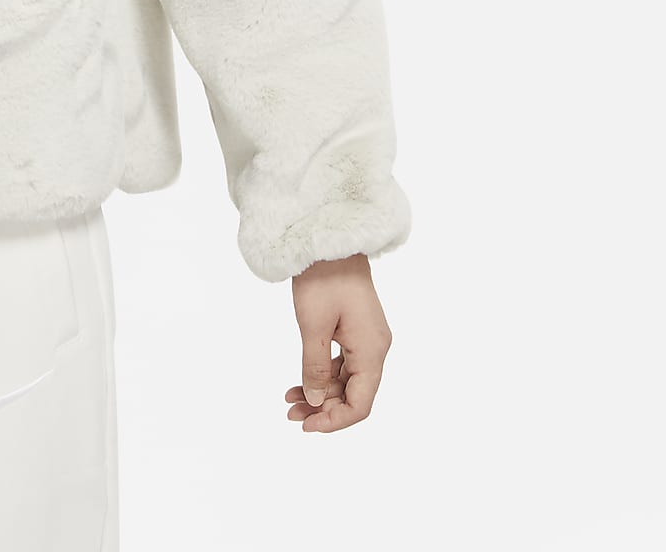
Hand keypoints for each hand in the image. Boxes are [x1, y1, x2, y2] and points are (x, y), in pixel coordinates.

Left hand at [284, 252, 391, 432]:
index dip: (336, 420)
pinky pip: (342, 362)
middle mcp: (375, 348)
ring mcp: (366, 338)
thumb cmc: (322, 278)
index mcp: (373, 350)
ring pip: (346, 379)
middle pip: (354, 394)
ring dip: (321, 393)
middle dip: (325, 409)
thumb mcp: (313, 326)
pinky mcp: (355, 329)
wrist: (328, 239)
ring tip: (290, 401)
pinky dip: (323, 374)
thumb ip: (315, 368)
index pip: (361, 403)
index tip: (308, 426)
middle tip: (291, 414)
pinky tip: (299, 381)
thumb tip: (316, 402)